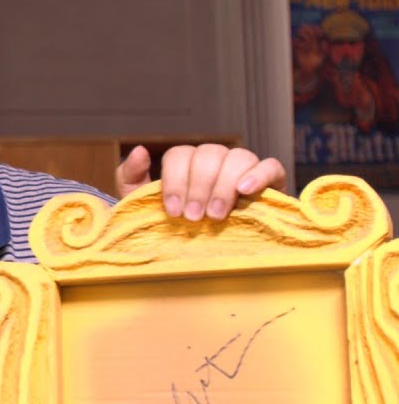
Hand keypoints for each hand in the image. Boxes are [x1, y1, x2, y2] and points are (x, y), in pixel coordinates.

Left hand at [115, 144, 285, 220]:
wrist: (197, 252)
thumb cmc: (169, 226)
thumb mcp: (140, 204)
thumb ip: (131, 177)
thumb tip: (139, 150)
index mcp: (186, 162)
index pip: (181, 154)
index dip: (176, 180)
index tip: (173, 210)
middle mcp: (215, 160)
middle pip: (209, 154)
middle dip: (199, 187)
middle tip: (194, 217)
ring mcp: (243, 169)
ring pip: (238, 157)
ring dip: (224, 185)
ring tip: (216, 214)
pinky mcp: (271, 182)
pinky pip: (271, 166)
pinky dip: (259, 174)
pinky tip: (245, 190)